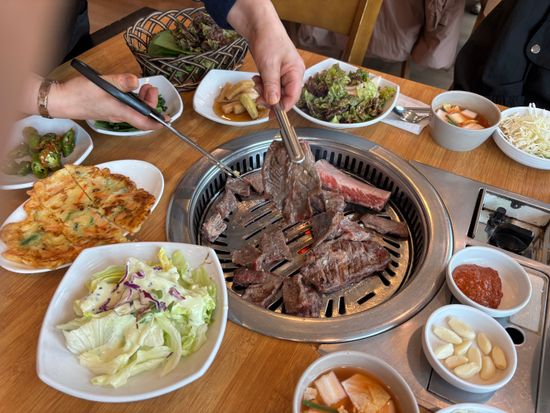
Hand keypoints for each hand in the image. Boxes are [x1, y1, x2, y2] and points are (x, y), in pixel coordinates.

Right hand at [48, 74, 165, 129]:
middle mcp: (119, 115)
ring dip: (141, 99)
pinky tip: (126, 88)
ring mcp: (113, 112)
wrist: (61, 100)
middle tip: (150, 87)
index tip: (167, 119)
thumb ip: (120, 82)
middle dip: (150, 102)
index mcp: (121, 111)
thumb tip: (135, 81)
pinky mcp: (107, 108)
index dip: (158, 122)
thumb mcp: (102, 84)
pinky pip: (125, 106)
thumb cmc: (79, 94)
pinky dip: (130, 98)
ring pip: (133, 110)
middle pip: (142, 114)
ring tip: (141, 86)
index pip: (145, 122)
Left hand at [228, 0, 304, 110]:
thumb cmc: (268, 40)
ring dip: (265, 91)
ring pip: (275, 92)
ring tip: (256, 83)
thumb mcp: (269, 65)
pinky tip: (257, 79)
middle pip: (284, 96)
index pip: (293, 97)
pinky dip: (263, 85)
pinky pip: (270, 85)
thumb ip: (272, 86)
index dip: (283, 107)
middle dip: (270, 98)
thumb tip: (274, 103)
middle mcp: (292, 75)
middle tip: (258, 97)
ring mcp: (284, 73)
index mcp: (296, 72)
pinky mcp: (275, 72)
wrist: (259, 25)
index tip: (271, 114)